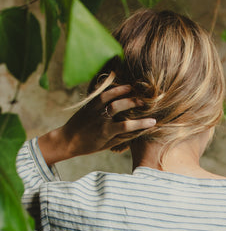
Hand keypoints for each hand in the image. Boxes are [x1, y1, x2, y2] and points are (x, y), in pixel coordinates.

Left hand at [38, 85, 156, 165]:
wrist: (67, 140)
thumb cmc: (88, 146)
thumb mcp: (106, 145)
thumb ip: (120, 137)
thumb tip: (136, 131)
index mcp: (105, 132)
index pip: (127, 126)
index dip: (141, 124)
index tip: (153, 122)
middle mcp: (100, 119)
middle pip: (118, 106)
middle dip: (133, 103)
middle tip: (145, 102)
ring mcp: (94, 109)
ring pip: (109, 96)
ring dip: (122, 91)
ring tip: (133, 88)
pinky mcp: (89, 104)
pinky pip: (100, 92)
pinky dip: (111, 87)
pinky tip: (119, 85)